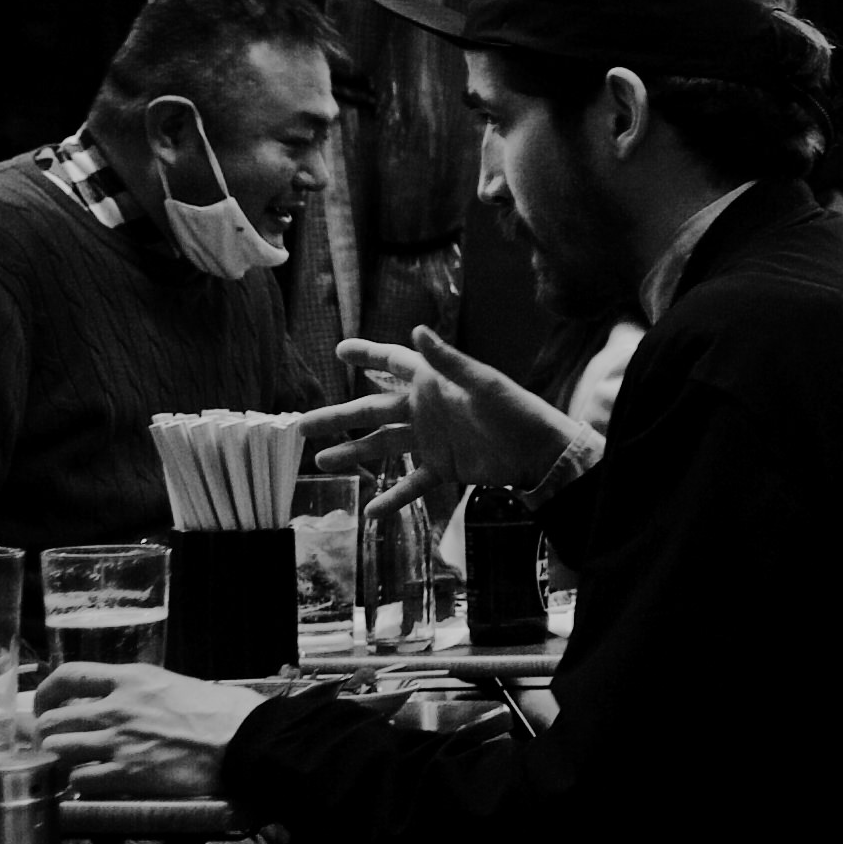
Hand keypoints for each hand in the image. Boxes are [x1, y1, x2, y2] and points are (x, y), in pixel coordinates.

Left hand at [35, 663, 268, 797]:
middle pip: (53, 720)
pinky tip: (95, 783)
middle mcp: (118, 709)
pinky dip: (81, 784)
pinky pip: (80, 780)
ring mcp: (120, 743)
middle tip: (58, 743)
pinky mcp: (129, 774)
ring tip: (76, 765)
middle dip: (49, 734)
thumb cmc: (222, 712)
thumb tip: (116, 703)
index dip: (46, 693)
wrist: (247, 740)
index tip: (45, 706)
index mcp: (132, 680)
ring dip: (63, 760)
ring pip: (59, 750)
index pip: (68, 676)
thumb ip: (139, 692)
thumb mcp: (174, 685)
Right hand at [315, 327, 592, 506]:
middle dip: (337, 417)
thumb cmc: (515, 410)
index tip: (340, 350)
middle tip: (301, 426)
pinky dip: (392, 497)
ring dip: (353, 454)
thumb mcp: (483, 383)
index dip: (368, 355)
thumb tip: (418, 331)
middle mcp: (425, 410)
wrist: (541, 453)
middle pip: (372, 411)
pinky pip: (411, 484)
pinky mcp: (444, 468)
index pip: (393, 363)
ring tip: (320, 461)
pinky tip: (370, 512)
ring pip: (382, 446)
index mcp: (432, 383)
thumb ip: (448, 360)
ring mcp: (432, 440)